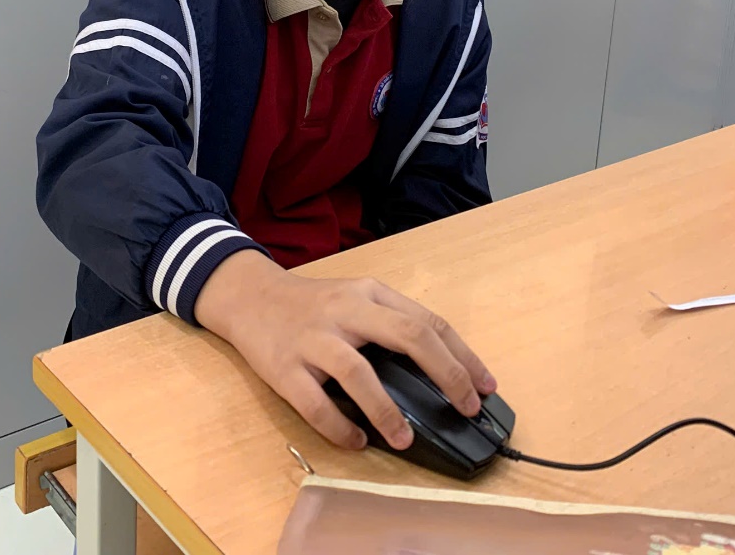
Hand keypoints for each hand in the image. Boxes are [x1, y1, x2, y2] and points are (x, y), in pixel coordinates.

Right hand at [193, 250, 497, 451]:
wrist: (249, 295)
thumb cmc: (312, 304)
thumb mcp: (356, 298)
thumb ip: (391, 324)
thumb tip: (441, 372)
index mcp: (370, 293)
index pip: (427, 322)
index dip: (462, 356)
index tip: (485, 386)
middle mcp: (346, 311)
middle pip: (407, 336)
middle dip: (446, 374)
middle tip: (466, 407)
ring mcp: (313, 338)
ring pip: (358, 372)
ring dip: (387, 410)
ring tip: (405, 438)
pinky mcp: (284, 366)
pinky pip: (314, 403)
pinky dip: (339, 427)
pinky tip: (356, 441)